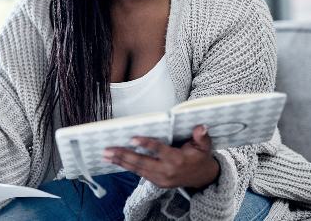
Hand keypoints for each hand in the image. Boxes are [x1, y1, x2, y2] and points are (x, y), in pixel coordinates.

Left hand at [103, 124, 219, 189]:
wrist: (202, 178)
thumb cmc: (200, 157)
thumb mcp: (205, 146)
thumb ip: (201, 137)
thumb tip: (200, 127)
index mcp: (177, 159)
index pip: (159, 150)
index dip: (146, 144)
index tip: (133, 138)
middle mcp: (167, 171)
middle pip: (142, 162)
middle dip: (124, 155)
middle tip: (108, 149)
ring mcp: (160, 178)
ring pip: (137, 169)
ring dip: (120, 161)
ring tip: (106, 155)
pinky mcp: (156, 182)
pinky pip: (139, 173)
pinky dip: (126, 166)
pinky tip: (114, 160)